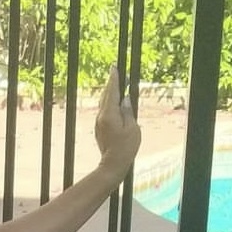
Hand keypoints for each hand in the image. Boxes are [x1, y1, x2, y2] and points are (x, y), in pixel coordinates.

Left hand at [94, 66, 141, 182]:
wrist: (112, 164)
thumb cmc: (125, 147)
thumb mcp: (132, 128)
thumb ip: (128, 111)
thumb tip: (125, 99)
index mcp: (109, 114)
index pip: (112, 92)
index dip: (114, 79)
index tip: (114, 68)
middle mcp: (101, 117)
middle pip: (105, 96)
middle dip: (110, 84)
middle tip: (114, 72)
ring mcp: (98, 124)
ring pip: (103, 104)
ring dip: (109, 93)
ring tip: (115, 84)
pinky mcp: (99, 129)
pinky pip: (104, 111)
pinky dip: (108, 104)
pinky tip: (113, 103)